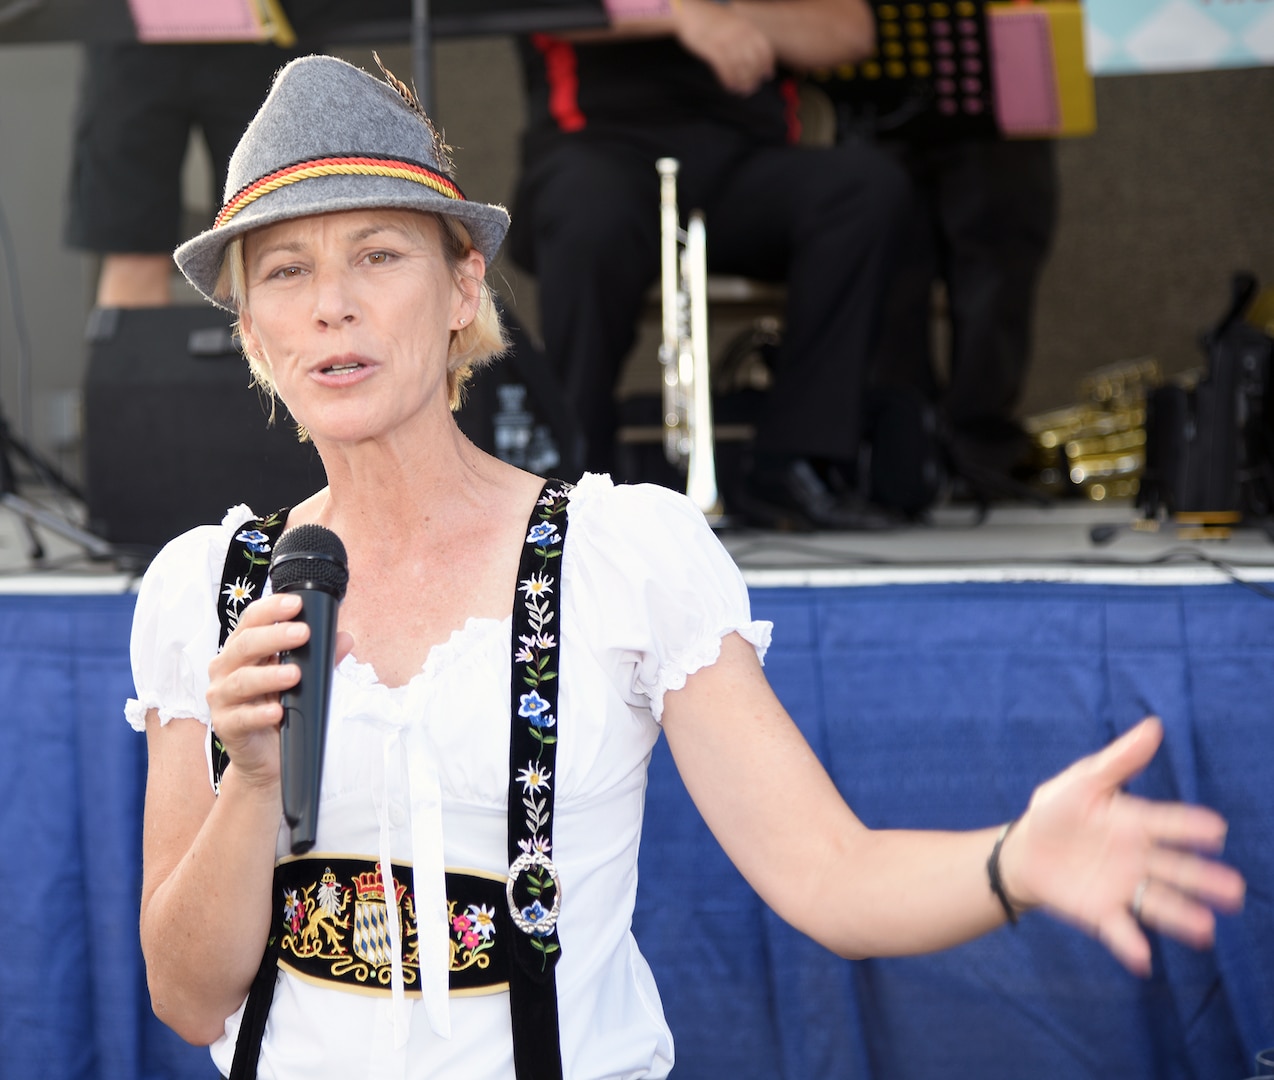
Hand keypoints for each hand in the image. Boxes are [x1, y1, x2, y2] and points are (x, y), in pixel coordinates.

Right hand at [205, 593, 354, 789]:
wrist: (266, 757)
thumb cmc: (280, 708)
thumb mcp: (302, 681)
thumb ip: (320, 659)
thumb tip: (344, 638)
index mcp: (243, 650)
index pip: (251, 620)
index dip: (272, 609)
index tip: (297, 603)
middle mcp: (226, 668)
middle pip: (245, 645)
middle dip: (275, 636)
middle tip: (303, 632)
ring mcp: (222, 697)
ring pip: (241, 680)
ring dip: (269, 675)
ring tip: (295, 674)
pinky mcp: (225, 725)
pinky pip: (241, 718)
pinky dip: (260, 714)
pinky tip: (278, 711)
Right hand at [675, 0, 775, 94]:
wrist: (688, 12)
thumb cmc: (709, 20)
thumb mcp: (732, 23)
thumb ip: (743, 35)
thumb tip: (753, 57)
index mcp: (746, 26)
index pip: (763, 48)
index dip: (767, 64)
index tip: (767, 75)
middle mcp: (738, 33)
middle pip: (753, 60)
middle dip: (754, 77)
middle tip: (752, 89)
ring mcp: (725, 40)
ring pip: (740, 67)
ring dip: (742, 82)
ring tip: (741, 91)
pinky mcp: (712, 48)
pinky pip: (725, 68)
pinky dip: (729, 80)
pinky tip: (729, 86)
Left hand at [1000, 717, 1245, 974]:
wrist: (1024, 848)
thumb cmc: (1058, 809)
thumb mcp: (1083, 781)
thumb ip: (1118, 761)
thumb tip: (1153, 726)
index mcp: (1135, 822)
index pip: (1167, 824)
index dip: (1189, 827)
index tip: (1215, 830)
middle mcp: (1139, 858)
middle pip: (1176, 869)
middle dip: (1204, 880)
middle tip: (1233, 891)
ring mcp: (1123, 887)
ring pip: (1158, 903)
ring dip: (1181, 917)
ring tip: (1204, 930)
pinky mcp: (1102, 912)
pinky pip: (1120, 929)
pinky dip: (1131, 944)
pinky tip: (1143, 959)